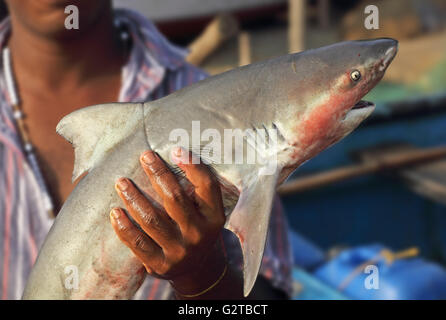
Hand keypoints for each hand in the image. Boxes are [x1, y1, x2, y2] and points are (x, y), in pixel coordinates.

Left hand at [109, 147, 226, 295]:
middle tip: (144, 156)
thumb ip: (198, 190)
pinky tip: (115, 212)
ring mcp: (179, 251)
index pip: (207, 186)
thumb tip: (176, 153)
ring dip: (134, 197)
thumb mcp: (207, 212)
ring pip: (152, 219)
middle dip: (158, 173)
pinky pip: (138, 243)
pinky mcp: (161, 265)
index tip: (176, 149)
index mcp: (214, 217)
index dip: (193, 165)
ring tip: (121, 182)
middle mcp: (199, 234)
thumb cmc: (197, 229)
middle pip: (175, 198)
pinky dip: (124, 227)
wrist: (196, 269)